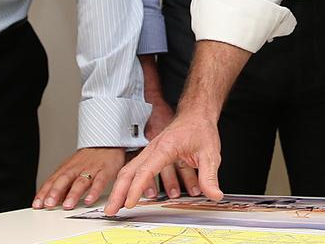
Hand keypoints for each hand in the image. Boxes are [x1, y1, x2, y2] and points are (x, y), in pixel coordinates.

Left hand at [34, 147, 125, 209]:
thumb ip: (62, 186)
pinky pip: (100, 181)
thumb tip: (51, 201)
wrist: (107, 142)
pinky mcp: (105, 171)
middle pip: (64, 179)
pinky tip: (89, 200)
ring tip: (67, 206)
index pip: (53, 180)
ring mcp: (91, 169)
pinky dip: (94, 191)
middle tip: (49, 204)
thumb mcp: (73, 169)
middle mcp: (77, 168)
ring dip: (73, 194)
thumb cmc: (89, 159)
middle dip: (55, 192)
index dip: (44, 192)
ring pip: (81, 181)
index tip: (37, 204)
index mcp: (68, 168)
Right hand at [105, 107, 221, 215]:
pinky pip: (137, 169)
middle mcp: (154, 149)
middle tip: (110, 210)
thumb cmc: (200, 129)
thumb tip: (214, 195)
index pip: (146, 170)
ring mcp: (151, 151)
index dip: (136, 188)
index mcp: (166, 147)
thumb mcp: (210, 154)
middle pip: (129, 171)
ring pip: (130, 170)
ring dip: (120, 188)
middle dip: (118, 191)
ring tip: (116, 206)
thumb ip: (209, 177)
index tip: (129, 203)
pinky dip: (130, 183)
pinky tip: (130, 195)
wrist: (197, 114)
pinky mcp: (152, 154)